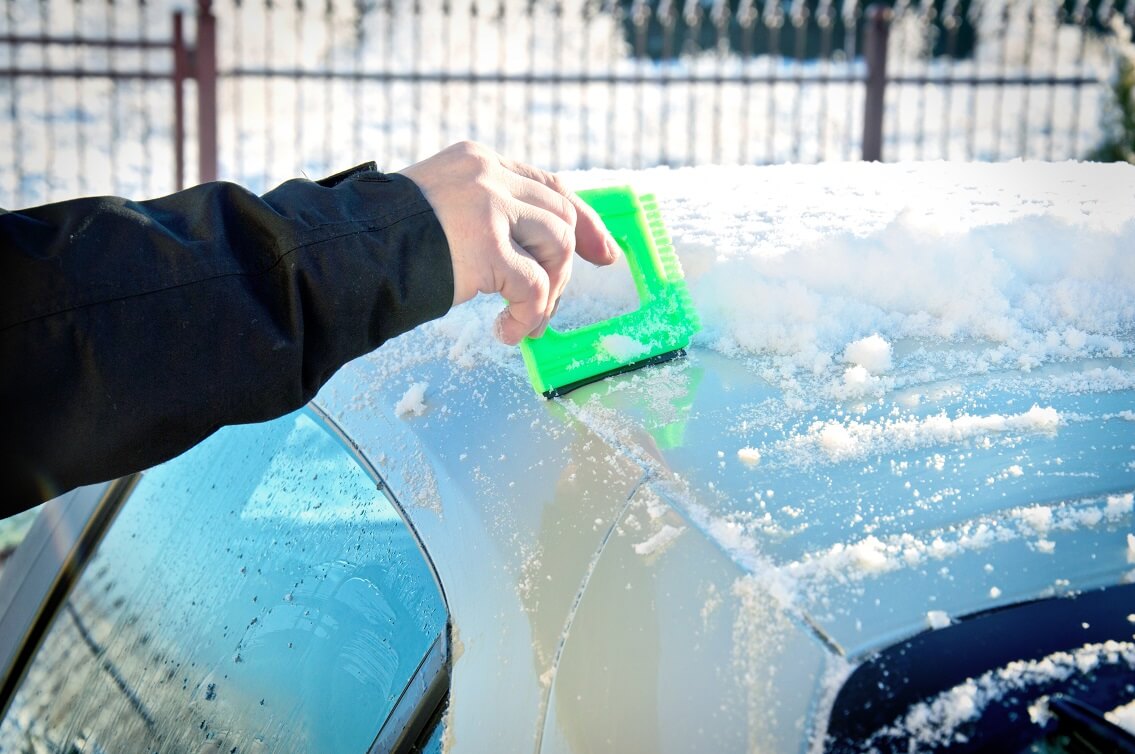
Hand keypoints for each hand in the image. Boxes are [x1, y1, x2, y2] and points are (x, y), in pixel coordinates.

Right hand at [399, 141, 619, 344]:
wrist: (345, 253)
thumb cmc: (385, 243)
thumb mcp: (441, 209)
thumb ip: (486, 214)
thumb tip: (533, 252)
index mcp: (478, 161)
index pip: (549, 186)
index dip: (583, 220)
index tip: (603, 252)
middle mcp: (488, 175)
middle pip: (560, 216)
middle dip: (566, 267)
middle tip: (550, 306)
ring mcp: (488, 206)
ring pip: (556, 246)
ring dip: (549, 294)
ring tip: (524, 321)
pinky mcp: (486, 246)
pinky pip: (533, 287)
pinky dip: (529, 315)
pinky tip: (506, 332)